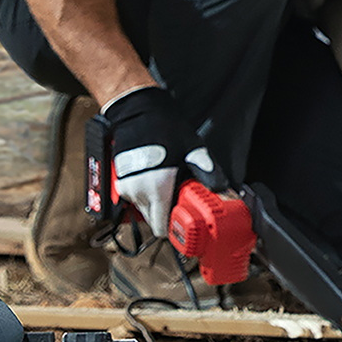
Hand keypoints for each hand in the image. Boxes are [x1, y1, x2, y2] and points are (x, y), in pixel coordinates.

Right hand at [99, 84, 209, 237]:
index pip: (160, 228)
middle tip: (178, 198)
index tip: (182, 222)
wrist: (136, 113)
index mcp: (156, 189)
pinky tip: (153, 177)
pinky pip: (134, 196)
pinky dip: (143, 193)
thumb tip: (222, 187)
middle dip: (166, 213)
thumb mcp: (192, 150)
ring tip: (165, 183)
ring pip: (143, 208)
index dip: (173, 228)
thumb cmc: (163, 129)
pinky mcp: (119, 180)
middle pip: (152, 219)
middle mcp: (138, 192)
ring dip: (154, 202)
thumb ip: (207, 171)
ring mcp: (125, 187)